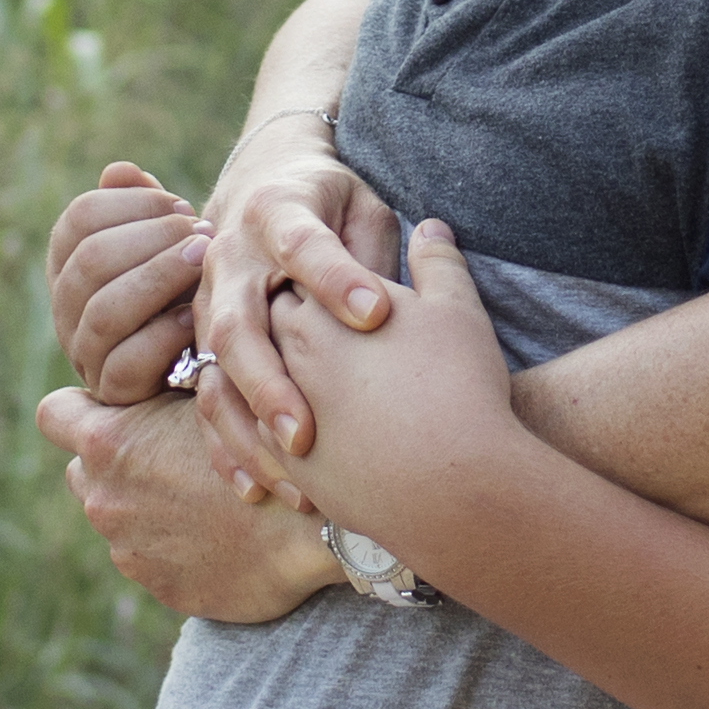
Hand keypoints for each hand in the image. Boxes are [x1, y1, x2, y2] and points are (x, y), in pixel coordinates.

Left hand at [36, 383, 336, 622]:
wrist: (313, 525)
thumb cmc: (267, 443)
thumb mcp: (212, 391)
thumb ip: (165, 388)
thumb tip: (152, 371)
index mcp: (109, 444)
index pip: (53, 413)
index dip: (80, 406)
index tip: (115, 405)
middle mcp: (105, 499)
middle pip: (85, 469)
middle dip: (116, 459)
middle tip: (170, 449)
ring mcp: (128, 549)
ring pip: (118, 514)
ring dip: (144, 503)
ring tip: (202, 493)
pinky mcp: (158, 587)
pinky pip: (150, 554)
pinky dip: (172, 541)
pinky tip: (218, 529)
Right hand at [50, 163, 203, 407]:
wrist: (201, 347)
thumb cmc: (181, 281)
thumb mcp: (165, 238)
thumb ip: (142, 204)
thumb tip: (118, 172)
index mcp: (69, 260)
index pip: (80, 219)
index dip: (133, 204)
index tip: (181, 205)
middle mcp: (65, 306)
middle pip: (91, 261)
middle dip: (153, 239)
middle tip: (202, 233)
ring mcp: (84, 351)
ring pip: (105, 312)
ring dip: (160, 279)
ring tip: (202, 260)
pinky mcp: (112, 390)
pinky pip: (127, 363)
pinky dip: (164, 335)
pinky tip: (195, 314)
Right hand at [188, 143, 401, 500]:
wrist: (264, 187)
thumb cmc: (331, 202)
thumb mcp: (362, 207)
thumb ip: (373, 248)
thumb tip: (403, 286)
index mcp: (276, 212)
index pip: (305, 246)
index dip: (338, 279)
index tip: (378, 314)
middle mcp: (231, 260)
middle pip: (238, 324)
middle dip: (269, 382)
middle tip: (304, 432)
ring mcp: (210, 305)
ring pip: (214, 372)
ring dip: (248, 427)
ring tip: (291, 472)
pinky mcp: (203, 344)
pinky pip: (206, 402)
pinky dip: (229, 448)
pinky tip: (260, 488)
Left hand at [276, 224, 527, 566]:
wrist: (454, 482)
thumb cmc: (459, 386)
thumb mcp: (457, 309)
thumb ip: (438, 261)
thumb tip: (430, 227)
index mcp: (318, 304)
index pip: (293, 281)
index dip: (309, 284)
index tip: (328, 296)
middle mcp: (288, 350)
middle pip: (263, 329)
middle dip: (277, 334)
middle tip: (314, 346)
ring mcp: (277, 408)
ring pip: (248, 388)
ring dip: (268, 392)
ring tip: (304, 403)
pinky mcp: (284, 461)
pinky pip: (254, 443)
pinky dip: (265, 441)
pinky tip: (298, 447)